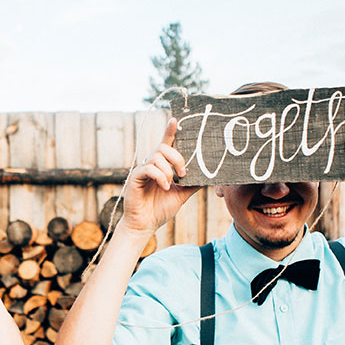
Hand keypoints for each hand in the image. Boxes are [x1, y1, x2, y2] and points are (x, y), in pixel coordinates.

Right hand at [121, 119, 199, 235]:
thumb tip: (209, 176)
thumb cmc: (160, 209)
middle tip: (183, 173)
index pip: (167, 144)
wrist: (146, 225)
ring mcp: (142, 170)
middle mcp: (151, 164)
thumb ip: (192, 183)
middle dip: (176, 157)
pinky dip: (160, 176)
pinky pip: (148, 168)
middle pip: (163, 147)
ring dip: (168, 169)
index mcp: (162, 166)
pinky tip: (165, 187)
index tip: (176, 120)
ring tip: (171, 184)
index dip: (170, 131)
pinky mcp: (135, 177)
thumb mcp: (182, 194)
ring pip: (156, 156)